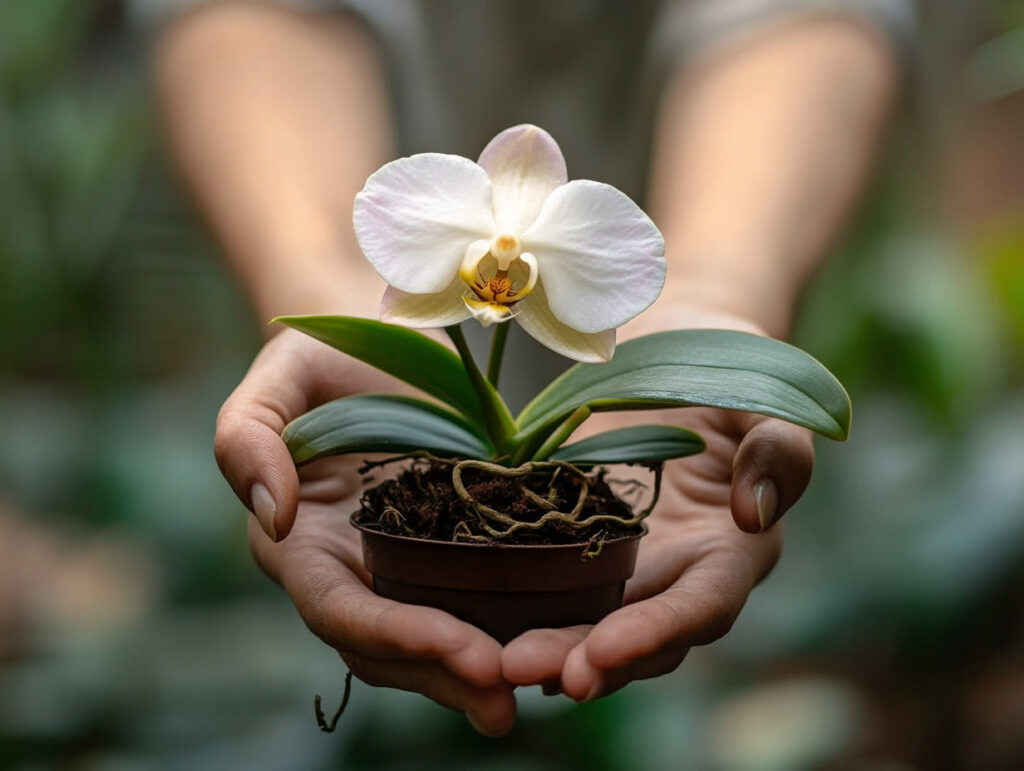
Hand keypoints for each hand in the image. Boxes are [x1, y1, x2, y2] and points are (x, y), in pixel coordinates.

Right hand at [214, 329, 516, 734]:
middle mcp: (352, 571)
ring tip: (540, 685)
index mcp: (300, 546)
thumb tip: (276, 515)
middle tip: (503, 701)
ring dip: (478, 672)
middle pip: (389, 646)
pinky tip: (558, 639)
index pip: (338, 609)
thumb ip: (247, 441)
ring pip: (436, 638)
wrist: (376, 344)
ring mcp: (405, 564)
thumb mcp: (273, 384)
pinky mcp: (455, 547)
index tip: (453, 646)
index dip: (391, 634)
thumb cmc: (314, 362)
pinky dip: (511, 623)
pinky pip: (479, 596)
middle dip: (443, 675)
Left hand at [501, 310, 814, 700]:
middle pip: (633, 635)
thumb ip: (778, 456)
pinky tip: (475, 620)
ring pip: (585, 622)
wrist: (674, 359)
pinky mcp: (574, 544)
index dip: (654, 634)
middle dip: (581, 659)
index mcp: (729, 553)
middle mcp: (675, 576)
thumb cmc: (730, 376)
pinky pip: (548, 583)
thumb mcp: (768, 405)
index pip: (699, 607)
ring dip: (544, 646)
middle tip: (519, 668)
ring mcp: (622, 565)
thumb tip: (753, 516)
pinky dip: (518, 606)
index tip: (603, 652)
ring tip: (493, 661)